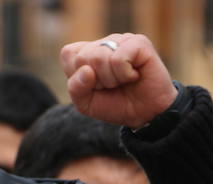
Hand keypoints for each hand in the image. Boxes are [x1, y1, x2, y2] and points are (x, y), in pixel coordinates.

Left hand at [60, 33, 177, 128]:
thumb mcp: (86, 103)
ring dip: (111, 79)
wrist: (144, 114)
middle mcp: (104, 43)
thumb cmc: (115, 104)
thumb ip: (76, 88)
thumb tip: (86, 70)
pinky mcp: (139, 43)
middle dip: (95, 81)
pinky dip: (124, 74)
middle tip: (111, 85)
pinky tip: (134, 75)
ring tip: (123, 81)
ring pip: (99, 57)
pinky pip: (118, 58)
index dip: (77, 76)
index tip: (93, 85)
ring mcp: (122, 40)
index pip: (68, 54)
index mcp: (88, 52)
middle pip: (83, 57)